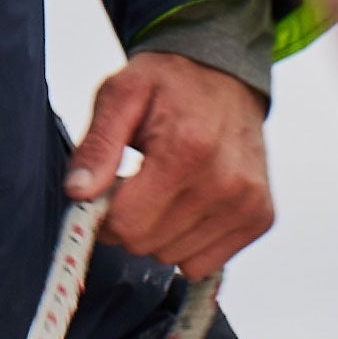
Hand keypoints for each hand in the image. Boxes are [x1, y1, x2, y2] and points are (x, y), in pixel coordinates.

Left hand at [65, 51, 272, 275]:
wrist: (226, 75)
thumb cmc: (169, 84)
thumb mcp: (120, 96)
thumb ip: (97, 146)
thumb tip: (78, 193)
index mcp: (187, 150)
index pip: (126, 223)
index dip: (104, 213)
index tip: (109, 189)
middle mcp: (225, 182)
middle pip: (147, 244)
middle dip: (131, 222)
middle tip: (138, 185)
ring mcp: (247, 204)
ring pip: (173, 258)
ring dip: (159, 233)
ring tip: (167, 190)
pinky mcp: (259, 218)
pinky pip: (203, 264)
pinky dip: (188, 243)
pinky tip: (190, 205)